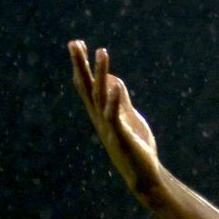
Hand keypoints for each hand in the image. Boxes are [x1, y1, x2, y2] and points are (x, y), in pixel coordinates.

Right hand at [69, 39, 166, 197]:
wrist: (144, 176)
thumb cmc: (136, 148)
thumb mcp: (129, 118)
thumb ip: (120, 99)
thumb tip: (113, 79)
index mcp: (101, 113)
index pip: (87, 85)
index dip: (82, 65)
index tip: (77, 44)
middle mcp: (100, 118)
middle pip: (87, 87)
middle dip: (81, 64)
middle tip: (74, 42)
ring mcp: (109, 127)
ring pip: (101, 96)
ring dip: (101, 73)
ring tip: (102, 52)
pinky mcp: (121, 136)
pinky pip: (114, 115)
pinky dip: (113, 100)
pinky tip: (114, 84)